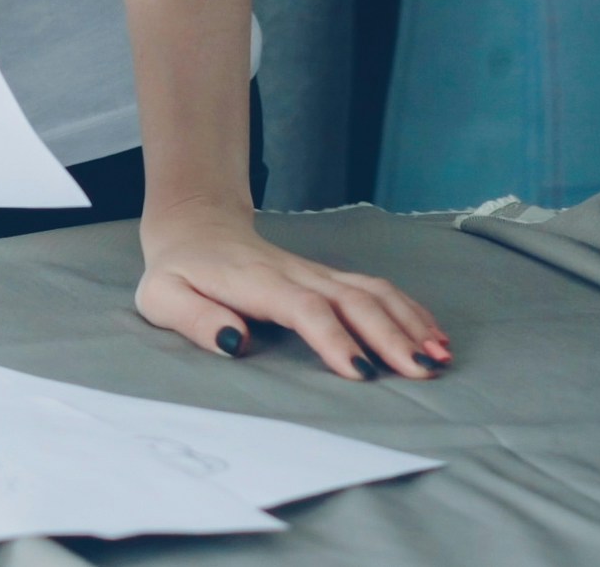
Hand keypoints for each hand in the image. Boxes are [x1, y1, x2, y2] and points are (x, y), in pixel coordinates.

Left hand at [137, 203, 451, 379]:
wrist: (195, 226)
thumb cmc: (178, 270)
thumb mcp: (161, 297)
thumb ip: (194, 318)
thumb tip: (232, 342)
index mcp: (256, 281)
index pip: (304, 308)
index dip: (334, 338)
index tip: (361, 372)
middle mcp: (295, 273)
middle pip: (352, 299)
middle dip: (391, 335)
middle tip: (420, 372)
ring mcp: (316, 273)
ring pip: (373, 291)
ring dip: (409, 322)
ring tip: (438, 357)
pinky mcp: (328, 278)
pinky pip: (375, 288)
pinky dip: (409, 310)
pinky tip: (432, 334)